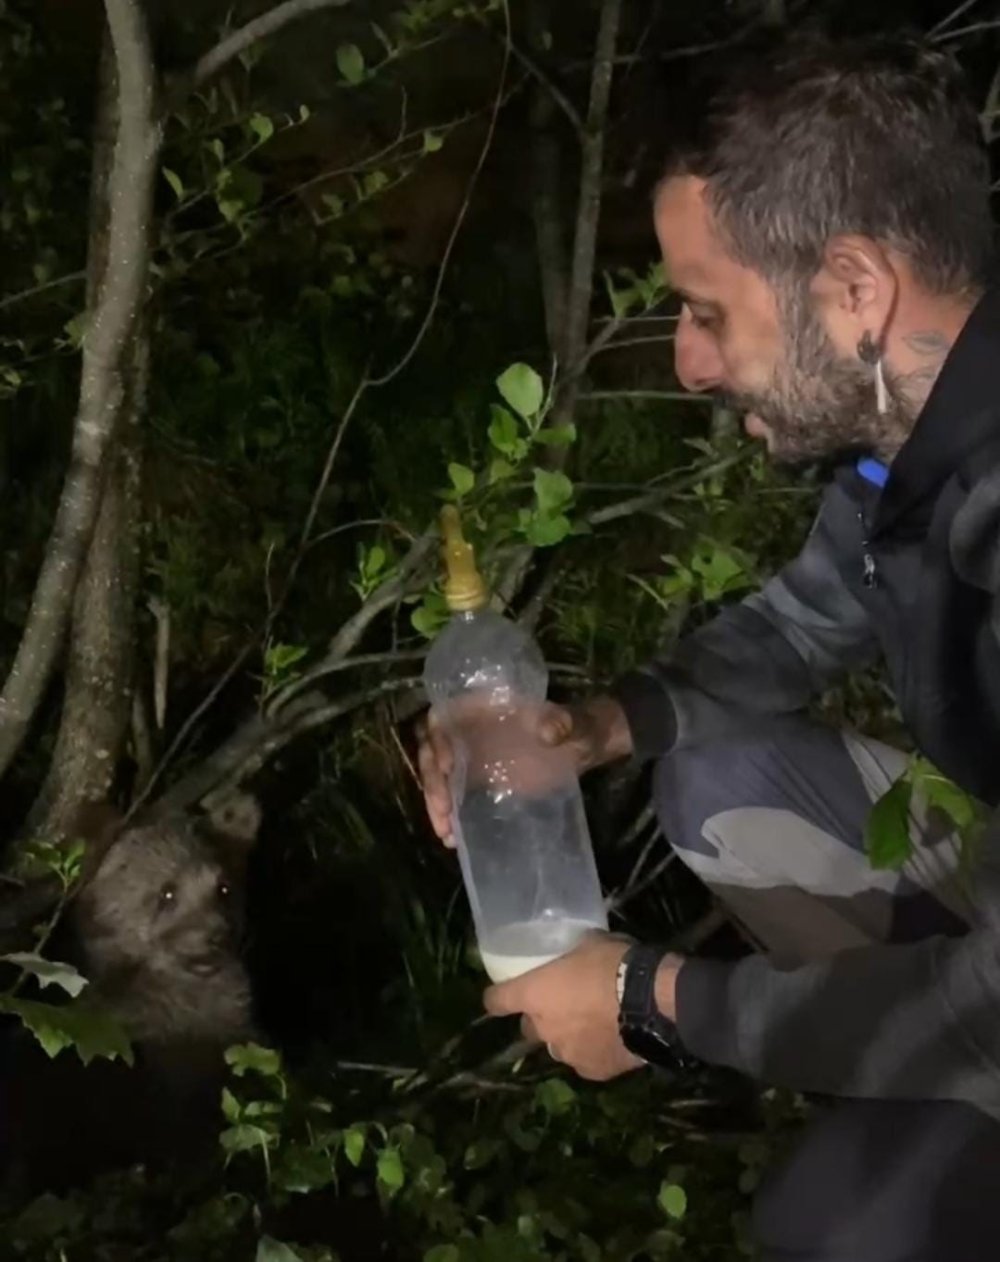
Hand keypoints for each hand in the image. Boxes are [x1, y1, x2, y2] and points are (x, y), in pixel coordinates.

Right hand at [416, 694, 631, 847]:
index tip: (447, 765)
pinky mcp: (479, 783)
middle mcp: (468, 733)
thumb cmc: (575, 726)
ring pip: (437, 778)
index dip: (437, 739)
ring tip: (446, 832)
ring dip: (435, 804)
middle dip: (432, 782)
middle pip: (432, 753)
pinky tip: (453, 839)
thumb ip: (561, 723)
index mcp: (482, 709)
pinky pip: (453, 798)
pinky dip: (449, 817)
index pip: (442, 717)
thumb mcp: (572, 722)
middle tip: (443, 809)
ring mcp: (471, 759)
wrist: (584, 747)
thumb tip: (549, 733)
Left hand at [483, 932, 643, 1081]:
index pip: (497, 1000)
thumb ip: (573, 953)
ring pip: (560, 1046)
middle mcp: (544, 1028)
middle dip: (542, 1019)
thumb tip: (577, 953)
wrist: (652, 1003)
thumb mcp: (591, 943)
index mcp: (534, 994)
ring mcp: (567, 1053)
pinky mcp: (593, 1071)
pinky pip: (586, 1060)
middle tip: (564, 1005)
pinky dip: (595, 1051)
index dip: (498, 997)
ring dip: (569, 1036)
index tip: (502, 995)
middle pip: (530, 1027)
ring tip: (596, 1024)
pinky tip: (613, 1039)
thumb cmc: (614, 964)